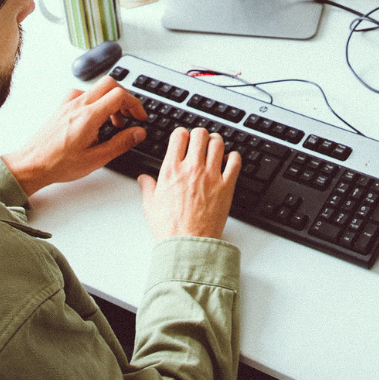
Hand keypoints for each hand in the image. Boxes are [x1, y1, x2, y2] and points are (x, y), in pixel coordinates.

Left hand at [2, 78, 146, 196]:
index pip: (119, 95)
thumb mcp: (95, 160)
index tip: (139, 117)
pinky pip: (83, 93)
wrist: (31, 164)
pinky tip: (94, 118)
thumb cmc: (57, 164)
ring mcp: (69, 103)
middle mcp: (78, 104)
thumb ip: (120, 144)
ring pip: (97, 88)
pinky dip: (95, 101)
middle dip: (125, 97)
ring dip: (110, 100)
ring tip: (113, 122)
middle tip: (130, 115)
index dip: (135, 104)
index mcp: (89, 116)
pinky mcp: (62, 107)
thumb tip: (138, 133)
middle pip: (110, 83)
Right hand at [138, 126, 240, 240]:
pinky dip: (233, 157)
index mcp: (172, 169)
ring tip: (214, 147)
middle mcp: (192, 168)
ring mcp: (211, 175)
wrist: (188, 245)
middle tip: (200, 141)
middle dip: (199, 134)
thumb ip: (147, 188)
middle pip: (200, 134)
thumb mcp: (150, 206)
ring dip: (216, 142)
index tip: (183, 139)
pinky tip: (229, 160)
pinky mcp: (226, 186)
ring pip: (218, 143)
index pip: (179, 135)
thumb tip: (143, 179)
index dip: (182, 134)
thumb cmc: (170, 228)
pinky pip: (235, 161)